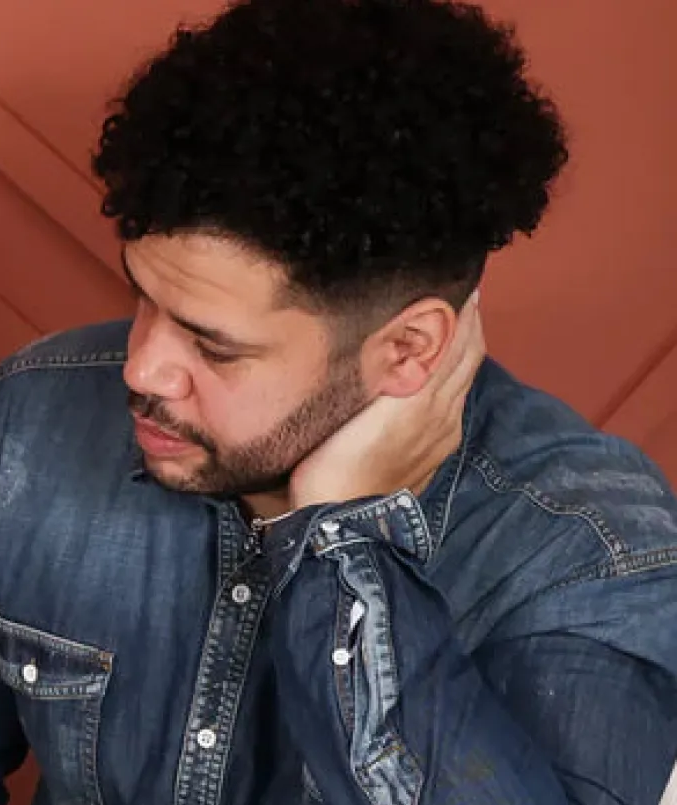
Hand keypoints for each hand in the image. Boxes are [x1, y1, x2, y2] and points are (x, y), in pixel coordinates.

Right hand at [287, 293, 485, 512]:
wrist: (340, 524)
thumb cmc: (334, 467)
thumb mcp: (363, 408)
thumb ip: (394, 366)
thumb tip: (420, 327)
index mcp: (427, 396)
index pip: (459, 338)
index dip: (463, 308)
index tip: (462, 280)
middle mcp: (444, 413)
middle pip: (469, 357)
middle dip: (469, 324)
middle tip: (464, 295)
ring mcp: (441, 437)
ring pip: (462, 382)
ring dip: (463, 351)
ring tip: (454, 329)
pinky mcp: (432, 456)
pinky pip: (453, 406)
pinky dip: (453, 381)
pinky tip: (437, 381)